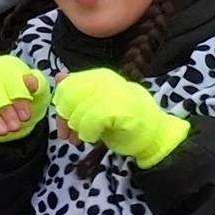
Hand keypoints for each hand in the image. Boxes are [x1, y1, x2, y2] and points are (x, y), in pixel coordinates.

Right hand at [0, 54, 50, 141]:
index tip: (25, 116)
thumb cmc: (23, 97)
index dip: (18, 98)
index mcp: (8, 64)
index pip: (11, 79)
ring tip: (3, 130)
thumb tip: (31, 80)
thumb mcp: (38, 93)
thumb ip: (38, 86)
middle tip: (15, 127)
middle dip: (5, 111)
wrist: (6, 105)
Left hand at [53, 68, 191, 165]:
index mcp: (100, 76)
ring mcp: (114, 92)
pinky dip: (88, 132)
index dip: (61, 107)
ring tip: (85, 137)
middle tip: (70, 135)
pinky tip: (94, 138)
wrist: (154, 135)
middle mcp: (106, 80)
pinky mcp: (120, 108)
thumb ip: (78, 92)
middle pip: (69, 97)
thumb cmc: (123, 122)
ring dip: (78, 128)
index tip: (63, 124)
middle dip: (66, 120)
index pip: (67, 86)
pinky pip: (90, 120)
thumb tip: (59, 76)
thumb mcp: (96, 105)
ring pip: (78, 110)